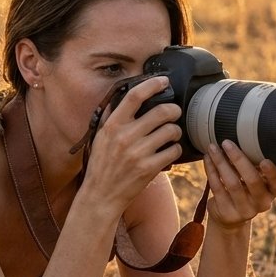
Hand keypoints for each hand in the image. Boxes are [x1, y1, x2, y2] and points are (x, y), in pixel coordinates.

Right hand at [82, 76, 182, 210]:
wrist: (101, 194)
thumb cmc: (101, 164)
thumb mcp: (99, 137)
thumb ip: (110, 117)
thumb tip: (122, 96)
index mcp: (112, 126)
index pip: (134, 96)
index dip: (152, 84)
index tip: (163, 81)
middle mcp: (125, 136)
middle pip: (161, 111)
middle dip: (174, 110)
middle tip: (174, 112)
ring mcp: (138, 153)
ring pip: (171, 131)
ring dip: (176, 130)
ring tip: (171, 134)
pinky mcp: (149, 168)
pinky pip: (173, 150)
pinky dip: (175, 148)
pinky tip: (169, 150)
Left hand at [203, 140, 275, 228]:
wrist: (231, 217)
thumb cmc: (245, 189)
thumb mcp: (256, 180)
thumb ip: (255, 164)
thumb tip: (243, 135)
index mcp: (273, 191)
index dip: (273, 173)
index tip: (264, 161)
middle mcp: (262, 203)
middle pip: (252, 181)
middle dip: (239, 159)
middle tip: (227, 142)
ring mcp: (244, 210)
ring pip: (232, 183)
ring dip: (220, 162)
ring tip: (212, 147)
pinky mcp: (227, 212)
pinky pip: (217, 187)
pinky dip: (211, 170)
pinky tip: (207, 158)